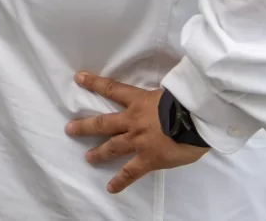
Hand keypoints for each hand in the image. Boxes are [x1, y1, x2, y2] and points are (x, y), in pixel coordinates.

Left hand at [65, 72, 208, 193]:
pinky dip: (121, 181)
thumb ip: (162, 98)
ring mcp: (138, 141)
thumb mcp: (172, 92)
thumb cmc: (188, 101)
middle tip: (69, 129)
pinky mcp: (148, 159)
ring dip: (99, 153)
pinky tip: (111, 188)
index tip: (78, 78)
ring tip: (88, 158)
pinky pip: (131, 172)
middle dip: (85, 126)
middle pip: (103, 123)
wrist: (196, 118)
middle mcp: (133, 120)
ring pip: (112, 146)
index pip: (112, 89)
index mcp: (139, 101)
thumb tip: (166, 100)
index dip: (94, 83)